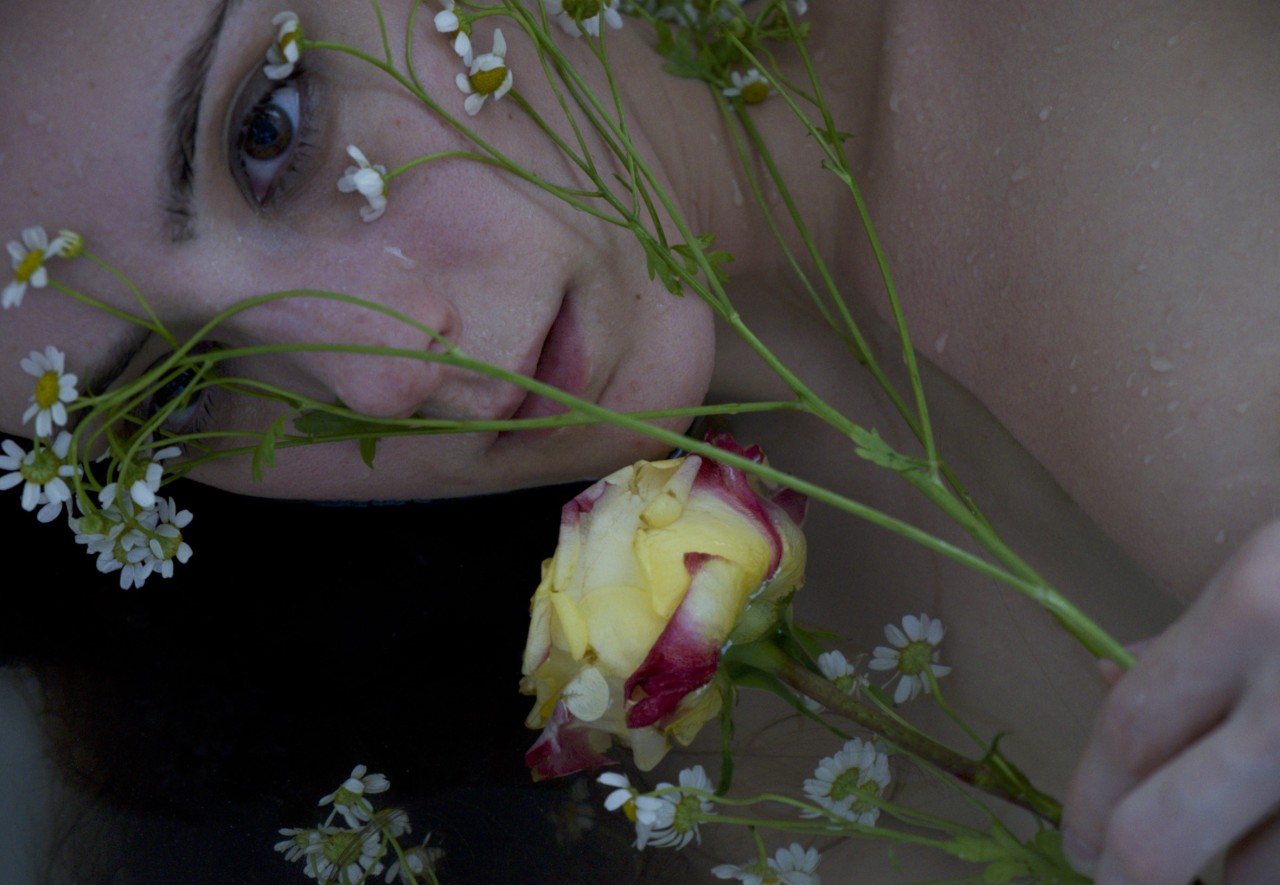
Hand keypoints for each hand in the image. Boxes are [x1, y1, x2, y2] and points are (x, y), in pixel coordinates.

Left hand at [1063, 521, 1279, 884]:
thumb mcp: (1278, 569)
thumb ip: (1199, 636)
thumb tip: (1108, 679)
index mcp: (1255, 608)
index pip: (1130, 728)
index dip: (1087, 795)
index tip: (1077, 839)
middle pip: (1164, 835)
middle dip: (1127, 875)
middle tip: (1112, 880)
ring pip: (1258, 877)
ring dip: (1234, 878)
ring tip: (1229, 857)